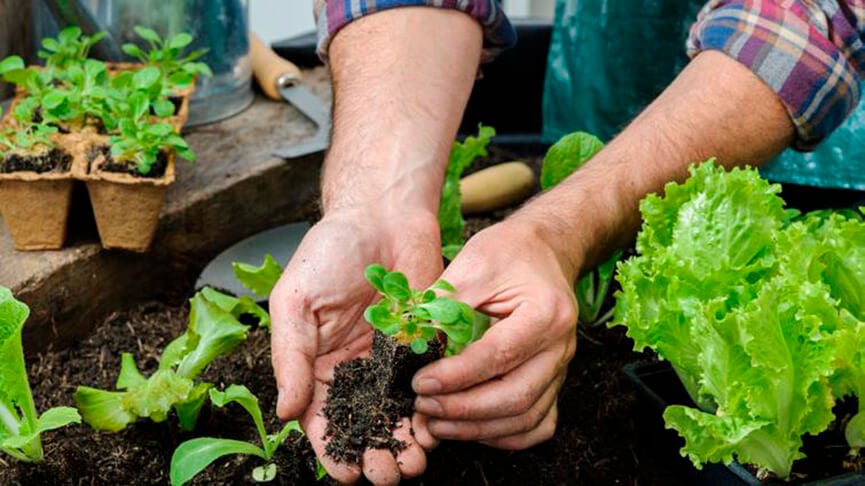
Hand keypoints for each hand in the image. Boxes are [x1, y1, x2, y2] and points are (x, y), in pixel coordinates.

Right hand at [270, 207, 441, 484]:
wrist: (384, 213)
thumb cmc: (330, 250)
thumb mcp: (296, 302)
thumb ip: (291, 357)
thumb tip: (286, 413)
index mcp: (317, 363)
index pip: (321, 420)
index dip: (331, 451)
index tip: (345, 475)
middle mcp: (354, 369)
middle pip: (362, 426)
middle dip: (373, 457)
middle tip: (386, 476)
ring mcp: (391, 361)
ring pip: (397, 415)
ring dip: (404, 444)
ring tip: (413, 466)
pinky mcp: (424, 347)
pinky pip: (428, 388)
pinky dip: (431, 413)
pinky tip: (436, 431)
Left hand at [411, 219, 578, 448]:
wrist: (544, 250)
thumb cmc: (509, 252)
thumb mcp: (473, 265)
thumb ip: (443, 305)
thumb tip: (410, 345)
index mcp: (545, 313)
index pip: (499, 355)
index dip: (457, 376)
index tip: (420, 383)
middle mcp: (560, 346)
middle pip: (516, 397)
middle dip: (464, 410)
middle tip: (423, 407)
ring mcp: (561, 368)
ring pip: (526, 418)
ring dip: (478, 429)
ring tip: (436, 424)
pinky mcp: (554, 381)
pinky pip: (538, 424)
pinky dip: (505, 436)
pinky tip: (471, 430)